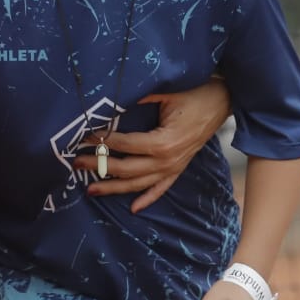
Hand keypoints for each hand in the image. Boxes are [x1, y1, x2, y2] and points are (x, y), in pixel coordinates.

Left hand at [79, 77, 231, 211]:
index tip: (83, 137)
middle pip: (126, 169)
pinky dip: (147, 198)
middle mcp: (167, 160)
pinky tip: (134, 208)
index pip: (124, 145)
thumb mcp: (166, 91)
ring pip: (139, 184)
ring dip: (114, 187)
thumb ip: (139, 97)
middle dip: (99, 167)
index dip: (102, 141)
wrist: (224, 99)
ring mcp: (174, 167)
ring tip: (90, 190)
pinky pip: (161, 188)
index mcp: (163, 142)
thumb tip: (112, 97)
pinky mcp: (179, 168)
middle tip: (76, 164)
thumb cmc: (195, 92)